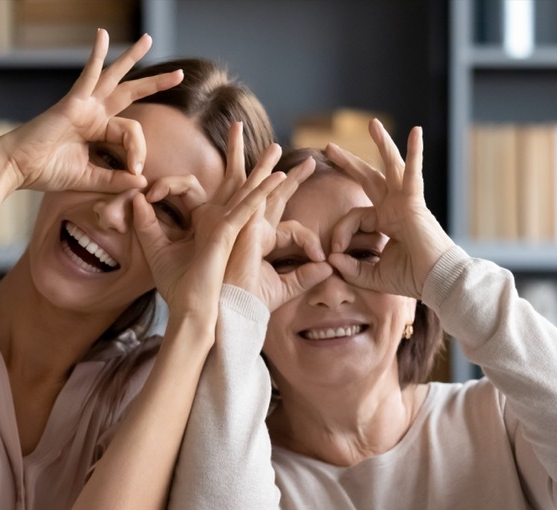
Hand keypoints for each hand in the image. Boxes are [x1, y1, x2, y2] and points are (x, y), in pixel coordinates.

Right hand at [0, 30, 182, 194]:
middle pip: (129, 93)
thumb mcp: (89, 179)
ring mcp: (83, 105)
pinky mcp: (72, 102)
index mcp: (97, 130)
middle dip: (155, 84)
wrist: (17, 168)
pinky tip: (102, 35)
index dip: (139, 151)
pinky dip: (95, 55)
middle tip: (179, 74)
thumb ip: (115, 179)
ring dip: (132, 59)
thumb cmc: (47, 171)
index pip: (131, 133)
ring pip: (114, 78)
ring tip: (149, 39)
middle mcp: (93, 113)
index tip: (136, 172)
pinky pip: (87, 75)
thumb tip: (143, 180)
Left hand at [132, 124, 287, 326]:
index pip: (185, 189)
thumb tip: (136, 198)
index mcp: (200, 223)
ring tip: (274, 148)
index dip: (163, 187)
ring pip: (246, 190)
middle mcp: (217, 222)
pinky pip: (249, 208)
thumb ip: (145, 223)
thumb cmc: (175, 287)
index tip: (145, 197)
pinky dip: (261, 192)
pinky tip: (278, 178)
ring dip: (259, 168)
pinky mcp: (231, 233)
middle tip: (236, 125)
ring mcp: (228, 227)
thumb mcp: (154, 249)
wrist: (189, 311)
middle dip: (236, 153)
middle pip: (230, 181)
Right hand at [224, 156, 333, 311]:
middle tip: (306, 161)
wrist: (228, 316)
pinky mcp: (234, 231)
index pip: (290, 226)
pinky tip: (279, 176)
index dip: (310, 239)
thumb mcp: (284, 288)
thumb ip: (305, 276)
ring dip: (264, 167)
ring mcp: (239, 228)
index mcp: (259, 241)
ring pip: (254, 190)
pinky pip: (251, 205)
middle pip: (268, 195)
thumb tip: (328, 268)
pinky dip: (264, 190)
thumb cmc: (249, 305)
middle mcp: (248, 229)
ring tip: (275, 147)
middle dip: (284, 175)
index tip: (322, 257)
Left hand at [325, 122, 454, 297]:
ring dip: (382, 144)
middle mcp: (394, 207)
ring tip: (372, 123)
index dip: (339, 232)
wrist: (436, 282)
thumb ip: (350, 268)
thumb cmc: (411, 278)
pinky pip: (413, 174)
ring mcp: (405, 202)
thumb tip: (330, 259)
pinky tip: (416, 132)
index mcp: (385, 222)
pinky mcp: (415, 203)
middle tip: (329, 147)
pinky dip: (415, 153)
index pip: (353, 216)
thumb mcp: (372, 275)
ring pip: (390, 167)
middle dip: (349, 162)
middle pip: (369, 178)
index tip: (332, 252)